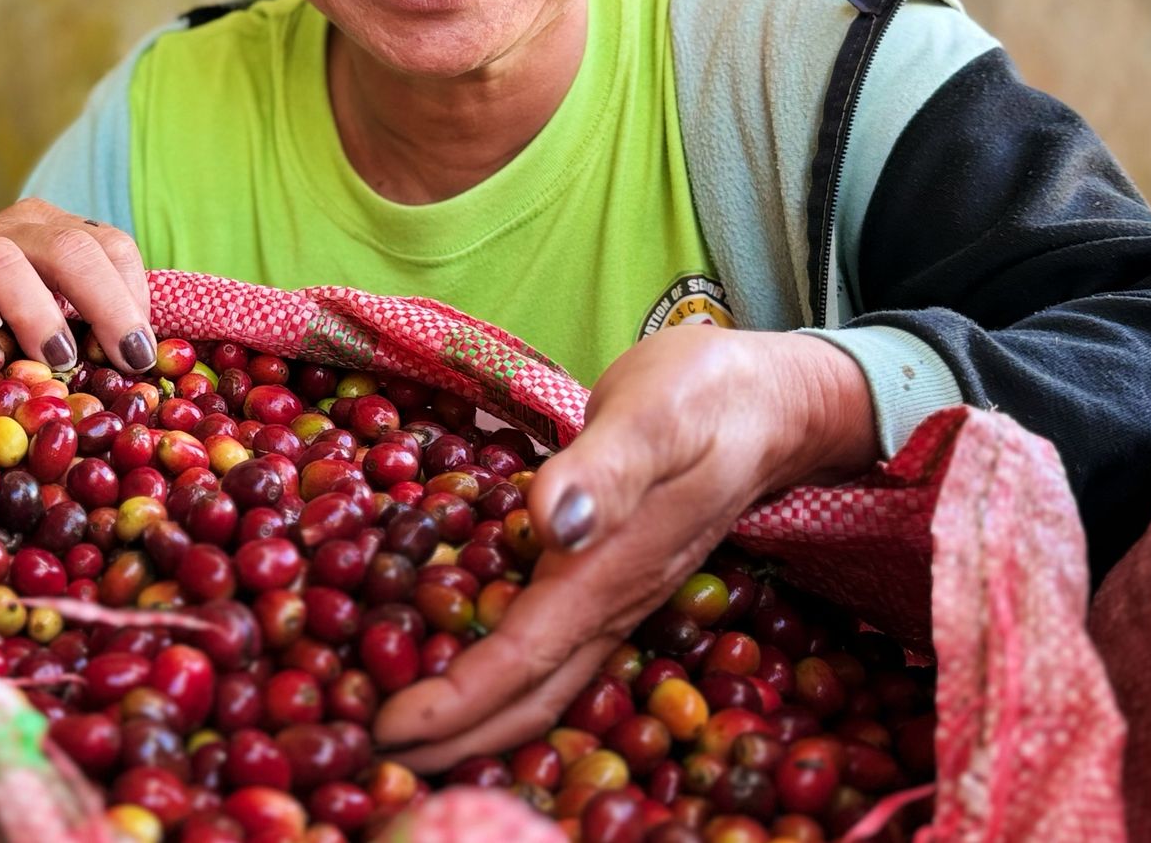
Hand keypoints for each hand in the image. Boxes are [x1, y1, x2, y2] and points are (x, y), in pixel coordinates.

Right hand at [0, 198, 155, 374]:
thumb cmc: (22, 329)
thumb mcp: (68, 322)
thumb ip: (98, 333)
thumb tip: (140, 369)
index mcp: (65, 233)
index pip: (112, 247)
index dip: (131, 300)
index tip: (140, 357)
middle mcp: (21, 227)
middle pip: (69, 249)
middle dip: (102, 305)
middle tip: (116, 358)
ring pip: (2, 258)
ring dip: (33, 310)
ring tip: (53, 357)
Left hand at [371, 325, 876, 770]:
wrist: (773, 402)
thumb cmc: (706, 396)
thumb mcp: (655, 414)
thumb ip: (606, 471)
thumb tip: (552, 522)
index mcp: (612, 571)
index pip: (524, 659)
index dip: (456, 701)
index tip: (389, 728)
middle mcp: (613, 602)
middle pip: (532, 697)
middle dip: (456, 737)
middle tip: (377, 753)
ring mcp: (616, 598)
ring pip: (543, 683)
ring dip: (478, 719)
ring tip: (407, 733)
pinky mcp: (611, 580)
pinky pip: (552, 651)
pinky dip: (500, 678)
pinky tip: (461, 674)